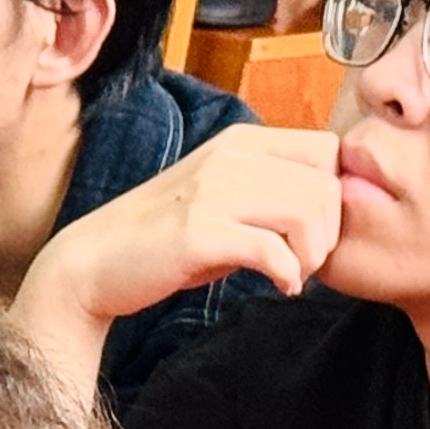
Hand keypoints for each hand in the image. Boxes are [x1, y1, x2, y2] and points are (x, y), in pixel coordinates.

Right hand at [19, 123, 344, 348]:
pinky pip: (273, 250)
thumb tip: (333, 205)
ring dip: (313, 254)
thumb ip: (270, 191)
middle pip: (325, 185)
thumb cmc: (164, 238)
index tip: (317, 229)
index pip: (327, 150)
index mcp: (239, 142)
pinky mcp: (198, 231)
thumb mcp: (222, 197)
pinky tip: (279, 286)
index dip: (336, 193)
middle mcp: (228, 156)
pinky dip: (288, 275)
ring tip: (295, 274)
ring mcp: (211, 191)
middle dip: (330, 232)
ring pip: (307, 212)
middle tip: (308, 261)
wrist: (93, 263)